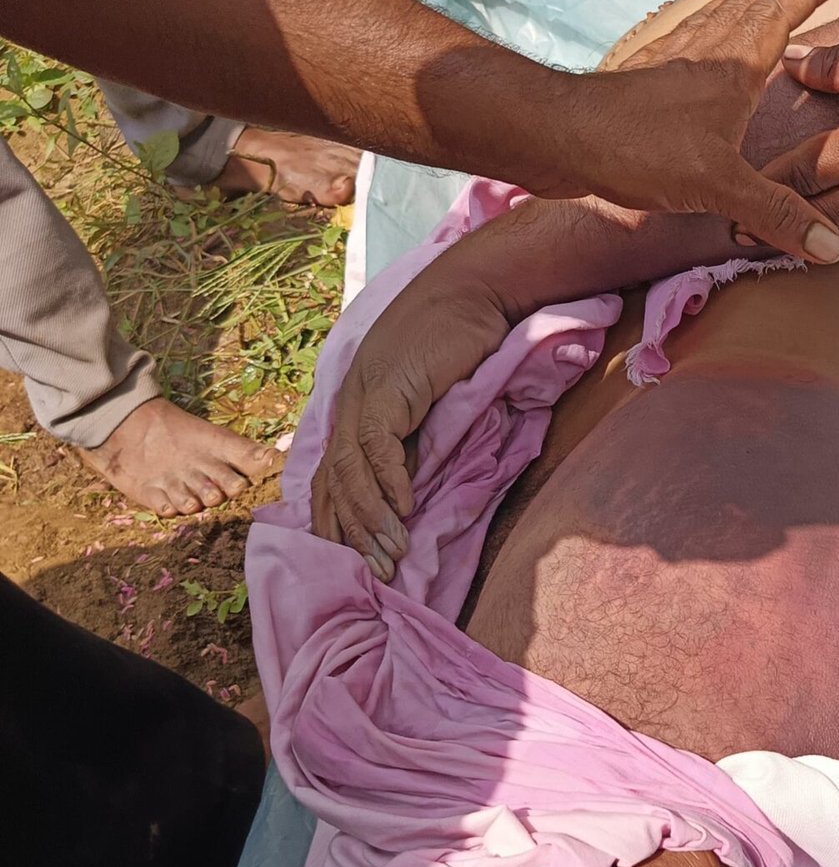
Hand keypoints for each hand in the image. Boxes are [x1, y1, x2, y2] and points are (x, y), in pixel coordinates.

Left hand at [310, 266, 506, 568]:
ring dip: (372, 519)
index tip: (354, 560)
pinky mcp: (387, 388)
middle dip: (352, 534)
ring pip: (352, 471)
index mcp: (356, 406)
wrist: (477, 292)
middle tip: (377, 574)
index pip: (333, 475)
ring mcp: (364, 394)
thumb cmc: (461, 341)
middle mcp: (350, 402)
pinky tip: (404, 511)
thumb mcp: (432, 399)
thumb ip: (417, 437)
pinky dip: (389, 483)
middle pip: (335, 481)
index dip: (338, 520)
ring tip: (392, 554)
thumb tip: (414, 487)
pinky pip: (378, 447)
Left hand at [544, 0, 838, 263]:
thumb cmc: (639, 151)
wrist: (560, 137)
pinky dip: (708, 21)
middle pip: (752, 4)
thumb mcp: (719, 188)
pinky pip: (688, 34)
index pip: (780, 18)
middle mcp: (705, 53)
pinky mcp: (644, 75)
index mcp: (733, 70)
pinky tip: (703, 32)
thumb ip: (776, 213)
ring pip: (719, 13)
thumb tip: (832, 247)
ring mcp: (671, 60)